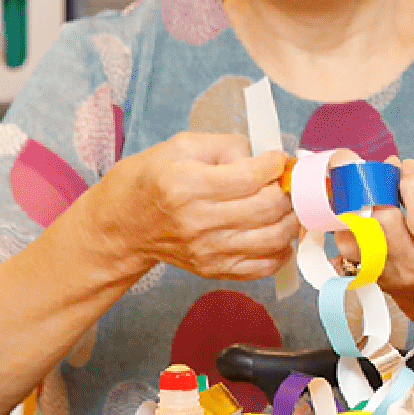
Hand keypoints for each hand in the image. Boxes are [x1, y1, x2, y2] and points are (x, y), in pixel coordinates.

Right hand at [99, 133, 299, 279]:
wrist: (121, 227)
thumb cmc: (148, 183)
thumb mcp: (179, 147)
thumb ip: (226, 146)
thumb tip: (263, 156)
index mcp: (185, 186)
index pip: (250, 178)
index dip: (275, 165)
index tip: (278, 159)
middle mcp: (196, 222)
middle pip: (267, 208)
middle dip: (288, 191)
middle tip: (286, 182)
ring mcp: (206, 251)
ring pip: (273, 239)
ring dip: (292, 219)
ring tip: (288, 205)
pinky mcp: (213, 269)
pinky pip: (263, 267)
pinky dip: (281, 250)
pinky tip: (277, 232)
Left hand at [349, 158, 413, 337]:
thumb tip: (406, 173)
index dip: (411, 185)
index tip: (407, 168)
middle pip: (385, 223)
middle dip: (382, 191)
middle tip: (385, 178)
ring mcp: (391, 277)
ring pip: (361, 236)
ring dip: (362, 208)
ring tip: (370, 195)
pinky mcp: (373, 279)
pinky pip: (349, 250)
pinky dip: (350, 228)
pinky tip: (361, 216)